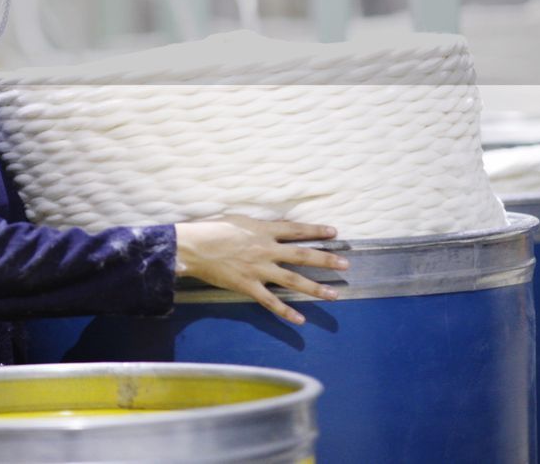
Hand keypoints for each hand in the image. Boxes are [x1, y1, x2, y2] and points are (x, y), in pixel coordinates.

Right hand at [174, 215, 348, 324]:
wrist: (193, 247)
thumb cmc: (211, 228)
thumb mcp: (238, 220)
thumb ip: (258, 226)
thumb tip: (272, 227)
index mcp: (263, 230)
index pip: (296, 230)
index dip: (316, 230)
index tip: (334, 232)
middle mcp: (266, 250)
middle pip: (302, 255)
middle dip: (326, 259)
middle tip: (346, 263)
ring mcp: (259, 269)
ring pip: (293, 280)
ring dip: (315, 287)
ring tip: (335, 294)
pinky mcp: (248, 286)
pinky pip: (271, 301)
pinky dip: (286, 311)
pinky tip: (301, 319)